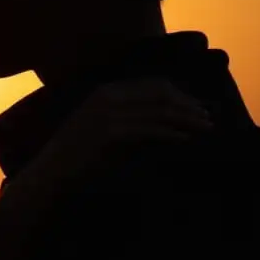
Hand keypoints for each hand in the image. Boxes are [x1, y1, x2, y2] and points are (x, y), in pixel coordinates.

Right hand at [31, 77, 211, 182]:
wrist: (51, 174)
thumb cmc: (79, 157)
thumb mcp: (105, 130)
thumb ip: (129, 121)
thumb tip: (165, 122)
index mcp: (106, 92)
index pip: (153, 85)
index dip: (180, 94)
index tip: (197, 107)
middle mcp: (107, 97)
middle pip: (160, 93)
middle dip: (188, 104)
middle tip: (208, 118)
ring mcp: (107, 113)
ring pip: (158, 110)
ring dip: (186, 119)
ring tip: (205, 128)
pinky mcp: (109, 133)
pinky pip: (149, 129)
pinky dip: (170, 133)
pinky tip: (185, 139)